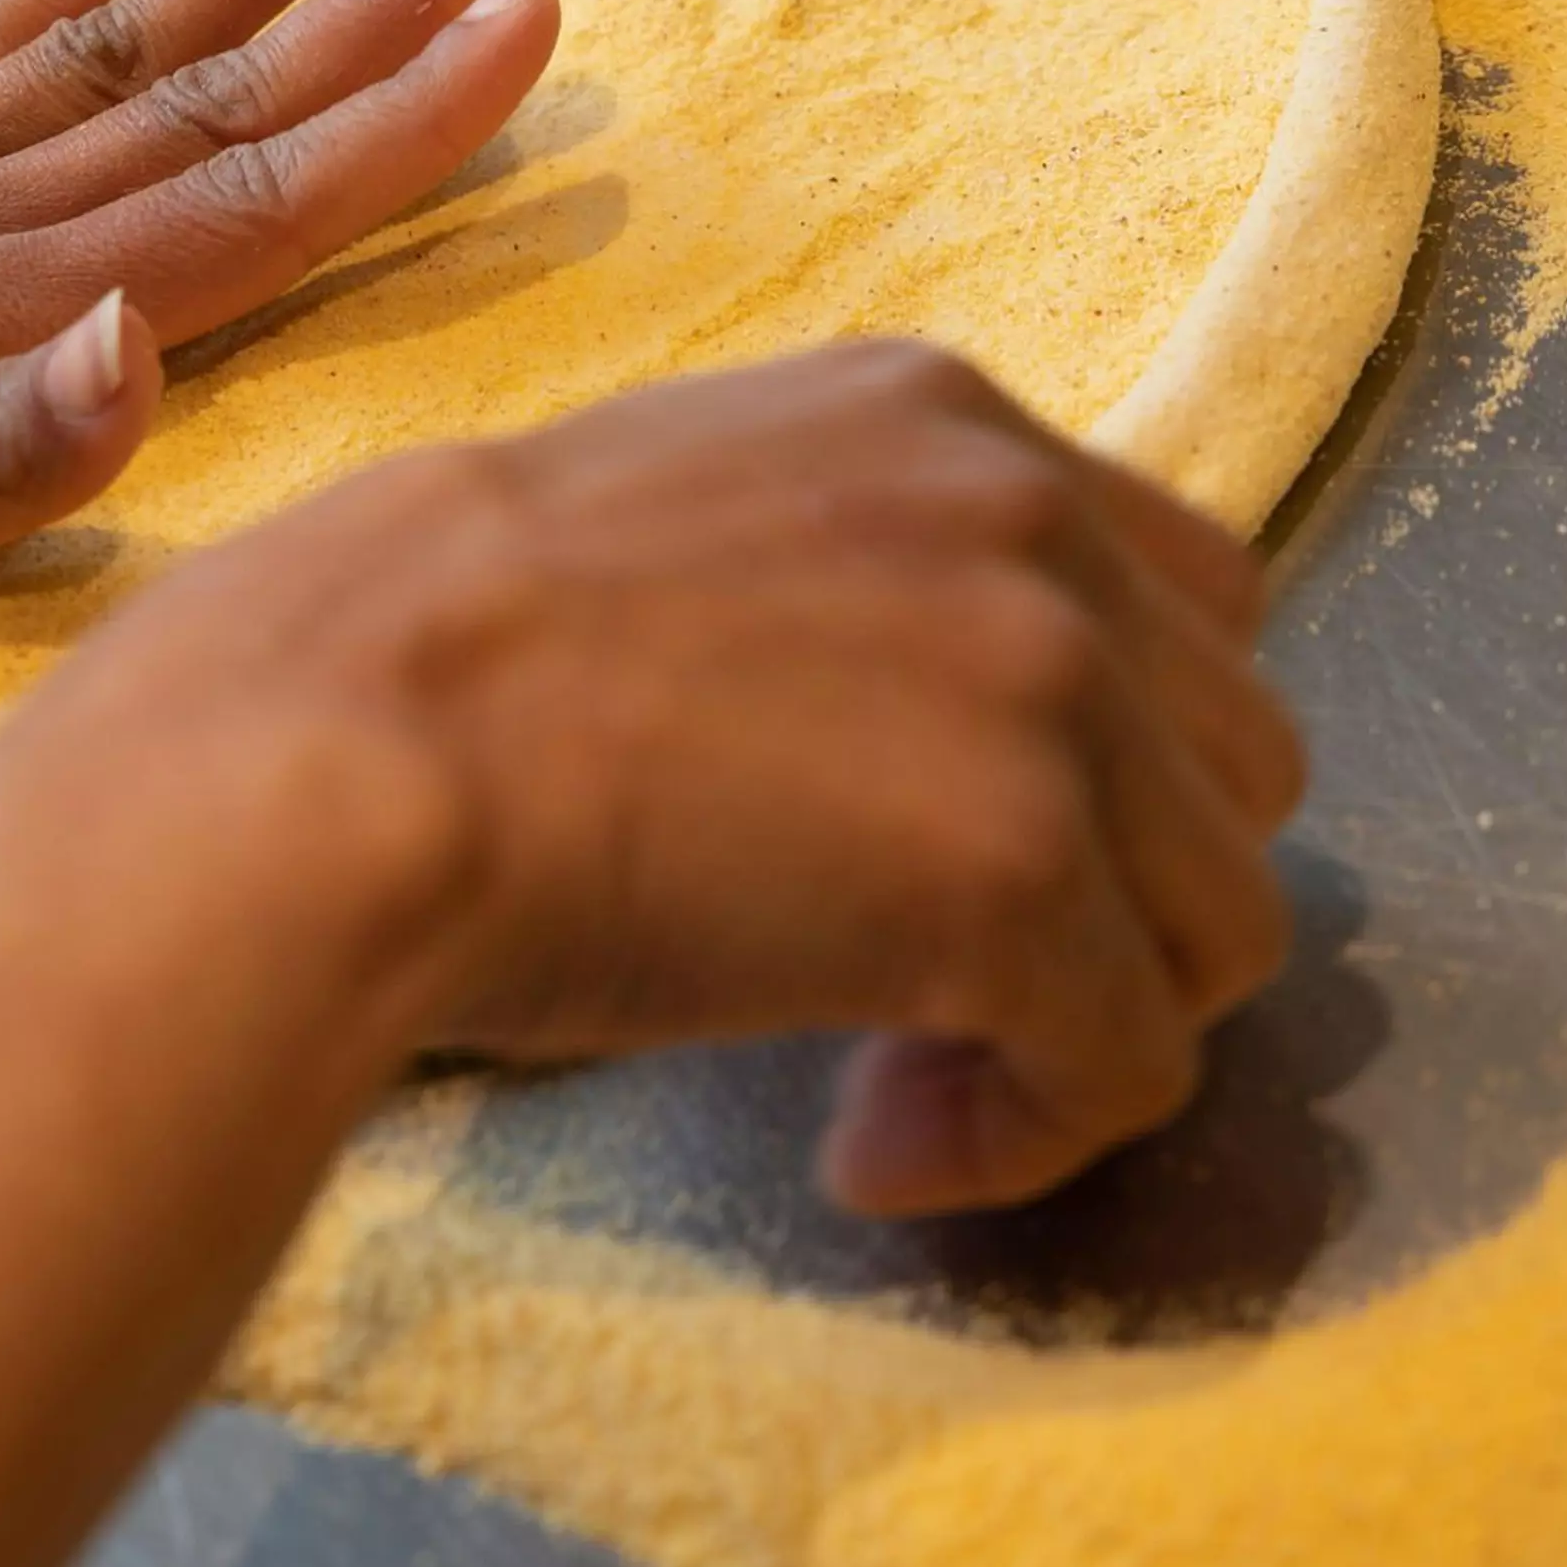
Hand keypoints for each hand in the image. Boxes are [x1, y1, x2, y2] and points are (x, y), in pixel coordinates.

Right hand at [3, 341, 1304, 1216]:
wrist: (334, 737)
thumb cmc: (414, 657)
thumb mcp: (672, 525)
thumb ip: (839, 579)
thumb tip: (899, 741)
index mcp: (938, 416)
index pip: (1179, 601)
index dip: (1100, 759)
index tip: (945, 855)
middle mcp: (1032, 521)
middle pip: (1232, 762)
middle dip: (1113, 896)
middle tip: (929, 987)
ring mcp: (1050, 689)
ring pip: (1221, 923)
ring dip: (1079, 1026)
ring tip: (893, 1083)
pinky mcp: (1026, 871)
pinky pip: (1134, 1067)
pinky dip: (1021, 1137)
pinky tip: (869, 1150)